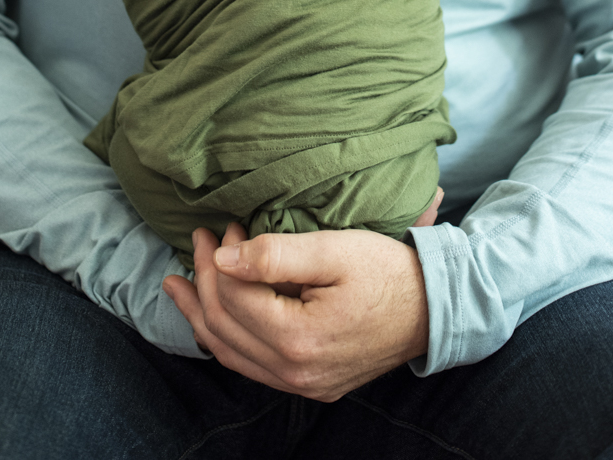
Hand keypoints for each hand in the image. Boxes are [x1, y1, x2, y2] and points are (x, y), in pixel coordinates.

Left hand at [162, 221, 429, 401]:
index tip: (224, 227)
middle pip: (226, 327)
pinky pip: (253, 368)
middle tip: (200, 241)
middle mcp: (295, 372)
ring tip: (179, 286)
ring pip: (232, 355)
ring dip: (202, 316)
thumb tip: (224, 257)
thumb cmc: (387, 272)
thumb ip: (276, 254)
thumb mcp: (334, 250)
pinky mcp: (311, 385)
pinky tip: (215, 321)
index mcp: (298, 338)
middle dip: (204, 281)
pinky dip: (227, 341)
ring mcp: (303, 385)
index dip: (219, 259)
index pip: (234, 297)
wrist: (433, 309)